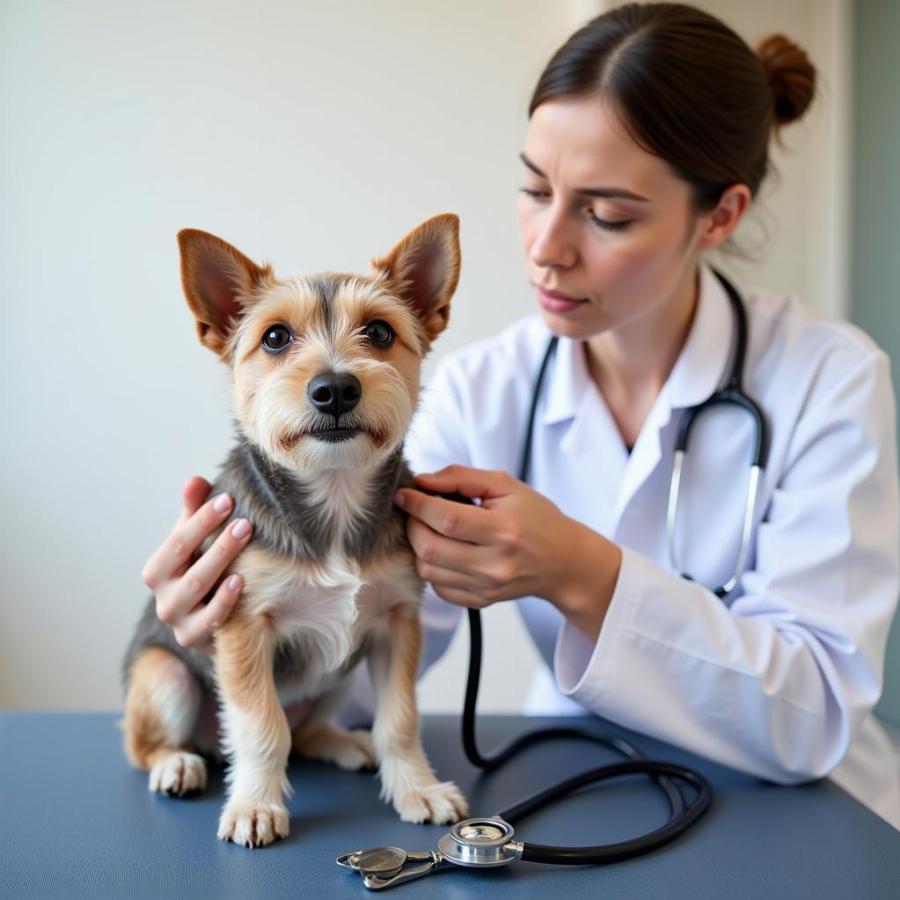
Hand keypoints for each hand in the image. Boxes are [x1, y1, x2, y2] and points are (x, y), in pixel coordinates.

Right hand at [140, 476, 252, 653]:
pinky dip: (225, 600)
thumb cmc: (202, 572)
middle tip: (244, 522)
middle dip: (215, 542)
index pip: (176, 542)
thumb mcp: (196, 544)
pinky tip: (242, 580)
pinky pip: (210, 620)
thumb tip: (194, 480)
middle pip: (187, 566)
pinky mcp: (196, 639)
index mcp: (157, 570)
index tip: (226, 499)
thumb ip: (194, 513)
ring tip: (243, 542)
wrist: (208, 623)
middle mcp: (162, 597)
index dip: (200, 520)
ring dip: (221, 563)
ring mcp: (179, 621)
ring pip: (197, 590)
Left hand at [393, 465, 619, 631]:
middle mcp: (495, 565)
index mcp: (504, 530)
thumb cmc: (535, 517)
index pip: (447, 519)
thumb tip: (422, 481)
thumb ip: (462, 477)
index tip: (404, 493)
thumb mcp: (506, 485)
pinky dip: (431, 567)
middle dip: (413, 525)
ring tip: (429, 528)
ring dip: (418, 546)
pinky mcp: (479, 601)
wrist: (562, 562)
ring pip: (427, 570)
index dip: (418, 504)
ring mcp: (486, 587)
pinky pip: (437, 588)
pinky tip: (444, 550)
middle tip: (415, 510)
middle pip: (430, 548)